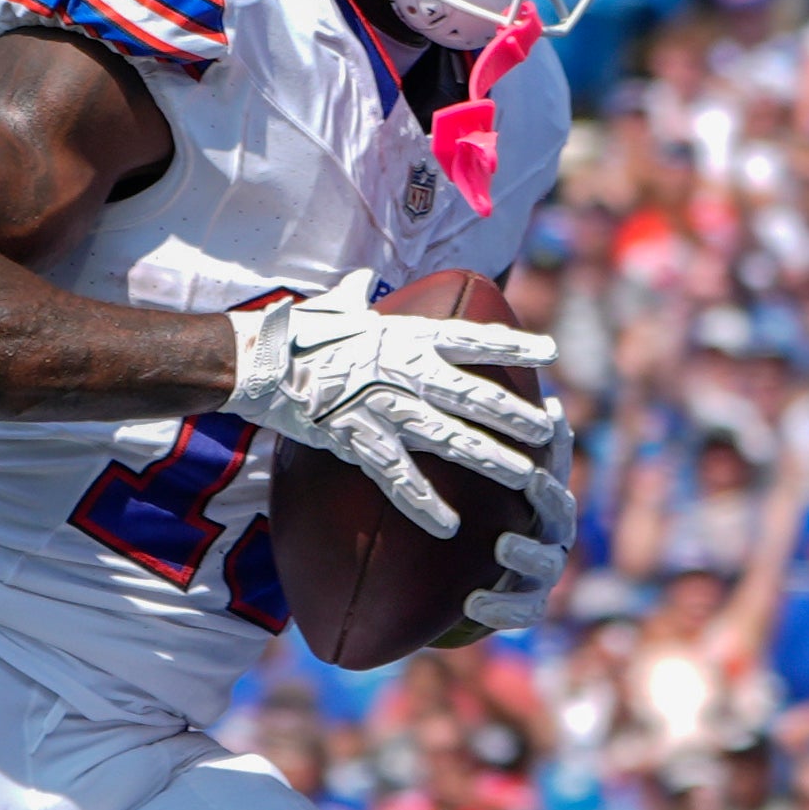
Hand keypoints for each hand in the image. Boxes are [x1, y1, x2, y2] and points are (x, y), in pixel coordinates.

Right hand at [225, 271, 559, 538]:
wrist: (258, 361)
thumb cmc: (296, 332)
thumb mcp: (335, 306)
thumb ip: (356, 296)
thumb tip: (360, 283)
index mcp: (406, 335)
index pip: (472, 338)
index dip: (514, 344)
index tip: (550, 351)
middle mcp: (404, 369)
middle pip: (474, 394)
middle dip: (515, 413)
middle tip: (548, 429)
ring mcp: (384, 407)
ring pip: (450, 438)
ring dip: (491, 459)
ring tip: (526, 477)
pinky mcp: (358, 440)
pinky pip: (398, 478)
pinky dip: (424, 504)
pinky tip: (449, 526)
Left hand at [456, 427, 578, 633]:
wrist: (464, 579)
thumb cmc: (475, 512)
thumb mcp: (476, 474)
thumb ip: (483, 435)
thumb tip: (476, 363)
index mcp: (545, 498)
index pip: (557, 466)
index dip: (558, 442)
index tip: (550, 416)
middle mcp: (552, 533)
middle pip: (560, 512)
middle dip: (547, 497)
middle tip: (530, 481)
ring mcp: (543, 571)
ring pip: (546, 563)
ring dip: (526, 552)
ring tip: (502, 543)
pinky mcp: (527, 605)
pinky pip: (523, 612)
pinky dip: (501, 609)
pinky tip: (472, 602)